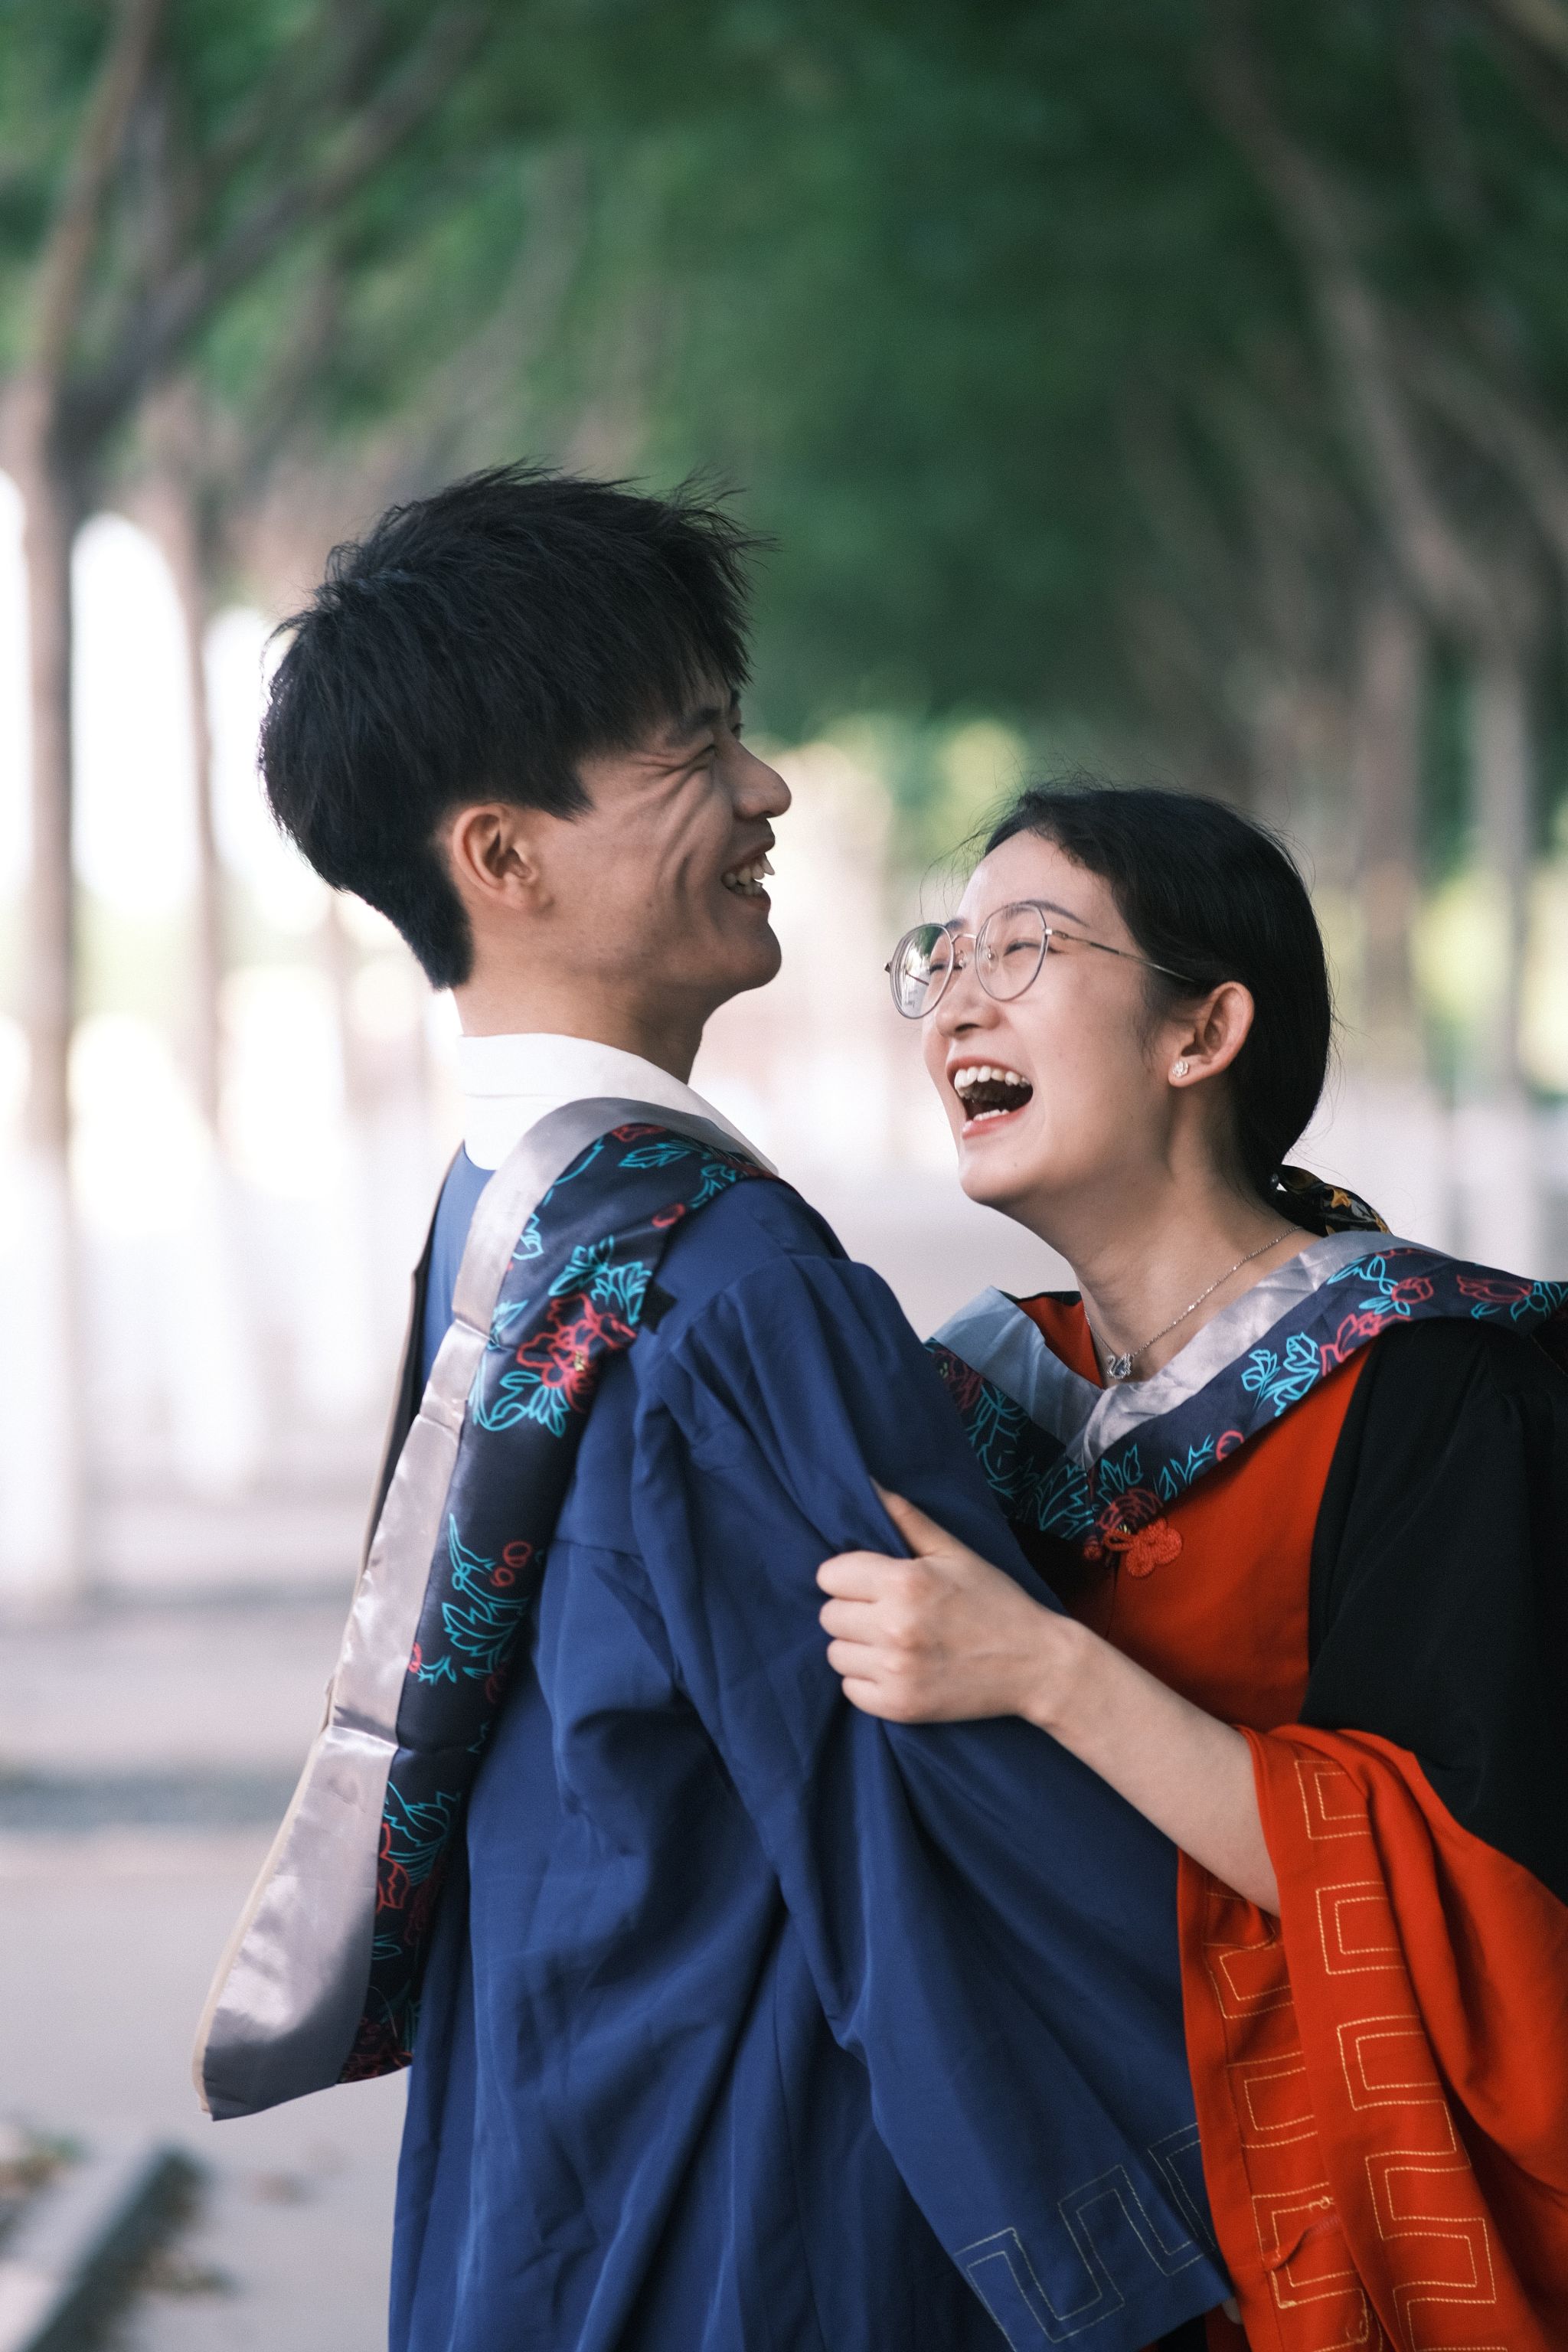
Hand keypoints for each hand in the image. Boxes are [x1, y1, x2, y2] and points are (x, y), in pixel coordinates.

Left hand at [816, 1488, 1071, 1723]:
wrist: (1035, 1665)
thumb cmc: (993, 1601)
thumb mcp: (953, 1551)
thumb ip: (905, 1518)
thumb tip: (867, 1482)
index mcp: (904, 1582)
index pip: (829, 1575)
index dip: (849, 1577)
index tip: (874, 1583)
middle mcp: (894, 1626)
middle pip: (829, 1615)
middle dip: (853, 1611)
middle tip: (887, 1613)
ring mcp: (895, 1670)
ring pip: (836, 1654)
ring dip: (857, 1647)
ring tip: (894, 1642)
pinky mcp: (898, 1706)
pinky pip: (850, 1690)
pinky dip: (868, 1681)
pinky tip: (898, 1668)